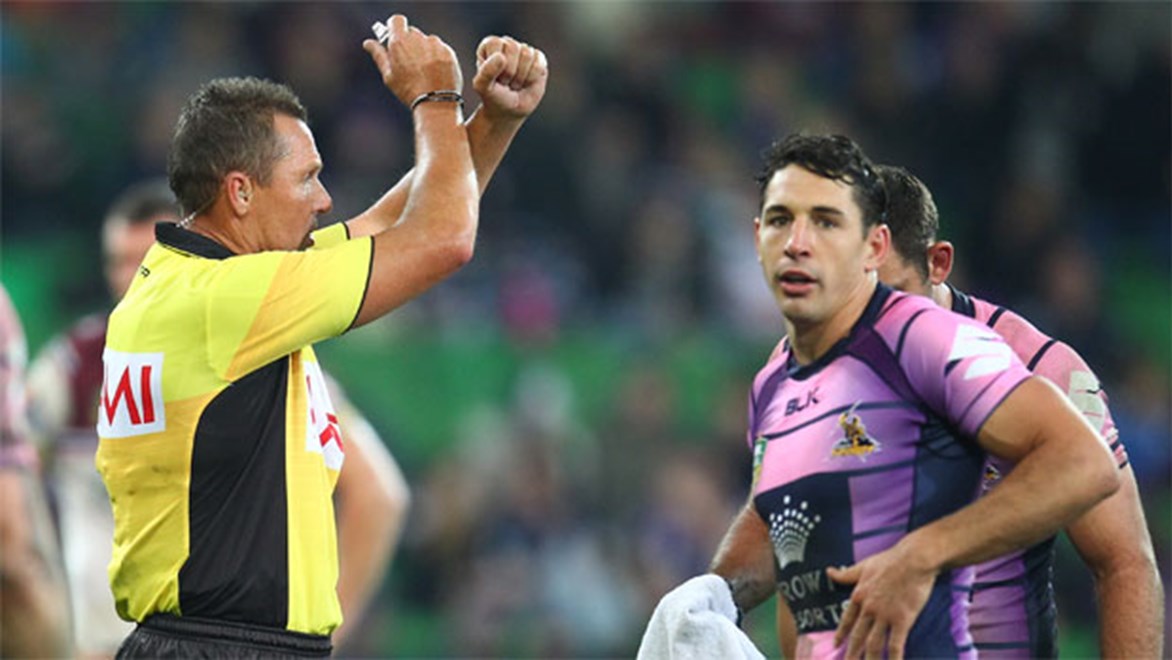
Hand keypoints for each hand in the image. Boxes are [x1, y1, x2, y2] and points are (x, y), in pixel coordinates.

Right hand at [363, 15, 461, 107]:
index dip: (395, 28)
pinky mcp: (448, 52)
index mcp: (400, 42)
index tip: (395, 37)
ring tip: (424, 71)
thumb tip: (368, 43)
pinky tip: (435, 72)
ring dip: (424, 50)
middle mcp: (418, 39)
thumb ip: (379, 55)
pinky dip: (437, 57)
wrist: (436, 102)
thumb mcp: (389, 75)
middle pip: (412, 32)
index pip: (397, 21)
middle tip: (408, 61)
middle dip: (409, 42)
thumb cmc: (408, 91)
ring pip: (427, 41)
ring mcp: (435, 45)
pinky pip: (440, 49)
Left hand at [472, 35, 547, 121]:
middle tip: (505, 82)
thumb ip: (486, 72)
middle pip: (513, 47)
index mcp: (491, 45)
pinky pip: (539, 64)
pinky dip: (532, 78)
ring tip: (515, 83)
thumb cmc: (493, 96)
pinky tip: (526, 82)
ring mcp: (525, 51)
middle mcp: (508, 44)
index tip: (493, 76)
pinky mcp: (539, 59)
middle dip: (509, 72)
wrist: (509, 110)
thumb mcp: (483, 87)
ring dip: (520, 76)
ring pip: (527, 55)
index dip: (495, 64)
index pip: (496, 43)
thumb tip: (501, 57)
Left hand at [826, 540, 936, 659]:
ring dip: (870, 659)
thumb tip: (829, 571)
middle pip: (858, 636)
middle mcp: (869, 609)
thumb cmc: (890, 560)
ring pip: (874, 644)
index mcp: (859, 595)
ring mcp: (885, 616)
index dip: (841, 634)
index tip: (836, 645)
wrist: (913, 560)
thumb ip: (846, 574)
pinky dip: (894, 657)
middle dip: (852, 653)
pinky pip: (896, 644)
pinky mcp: (902, 620)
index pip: (847, 620)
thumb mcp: (863, 566)